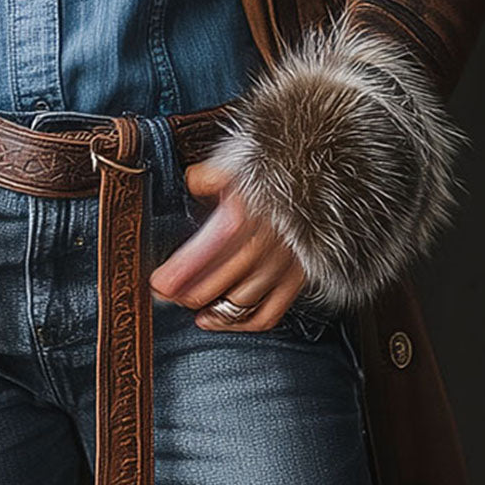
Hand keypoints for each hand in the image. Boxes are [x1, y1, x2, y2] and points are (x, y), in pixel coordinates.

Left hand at [148, 161, 306, 330]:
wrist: (327, 170)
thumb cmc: (278, 166)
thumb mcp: (239, 160)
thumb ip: (209, 176)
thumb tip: (193, 183)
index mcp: (241, 218)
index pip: (198, 260)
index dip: (174, 278)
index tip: (158, 284)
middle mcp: (262, 246)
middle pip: (213, 286)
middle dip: (184, 294)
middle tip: (166, 295)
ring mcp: (283, 265)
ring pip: (239, 304)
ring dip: (210, 311)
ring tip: (191, 306)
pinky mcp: (300, 278)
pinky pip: (269, 314)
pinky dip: (243, 324)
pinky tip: (220, 320)